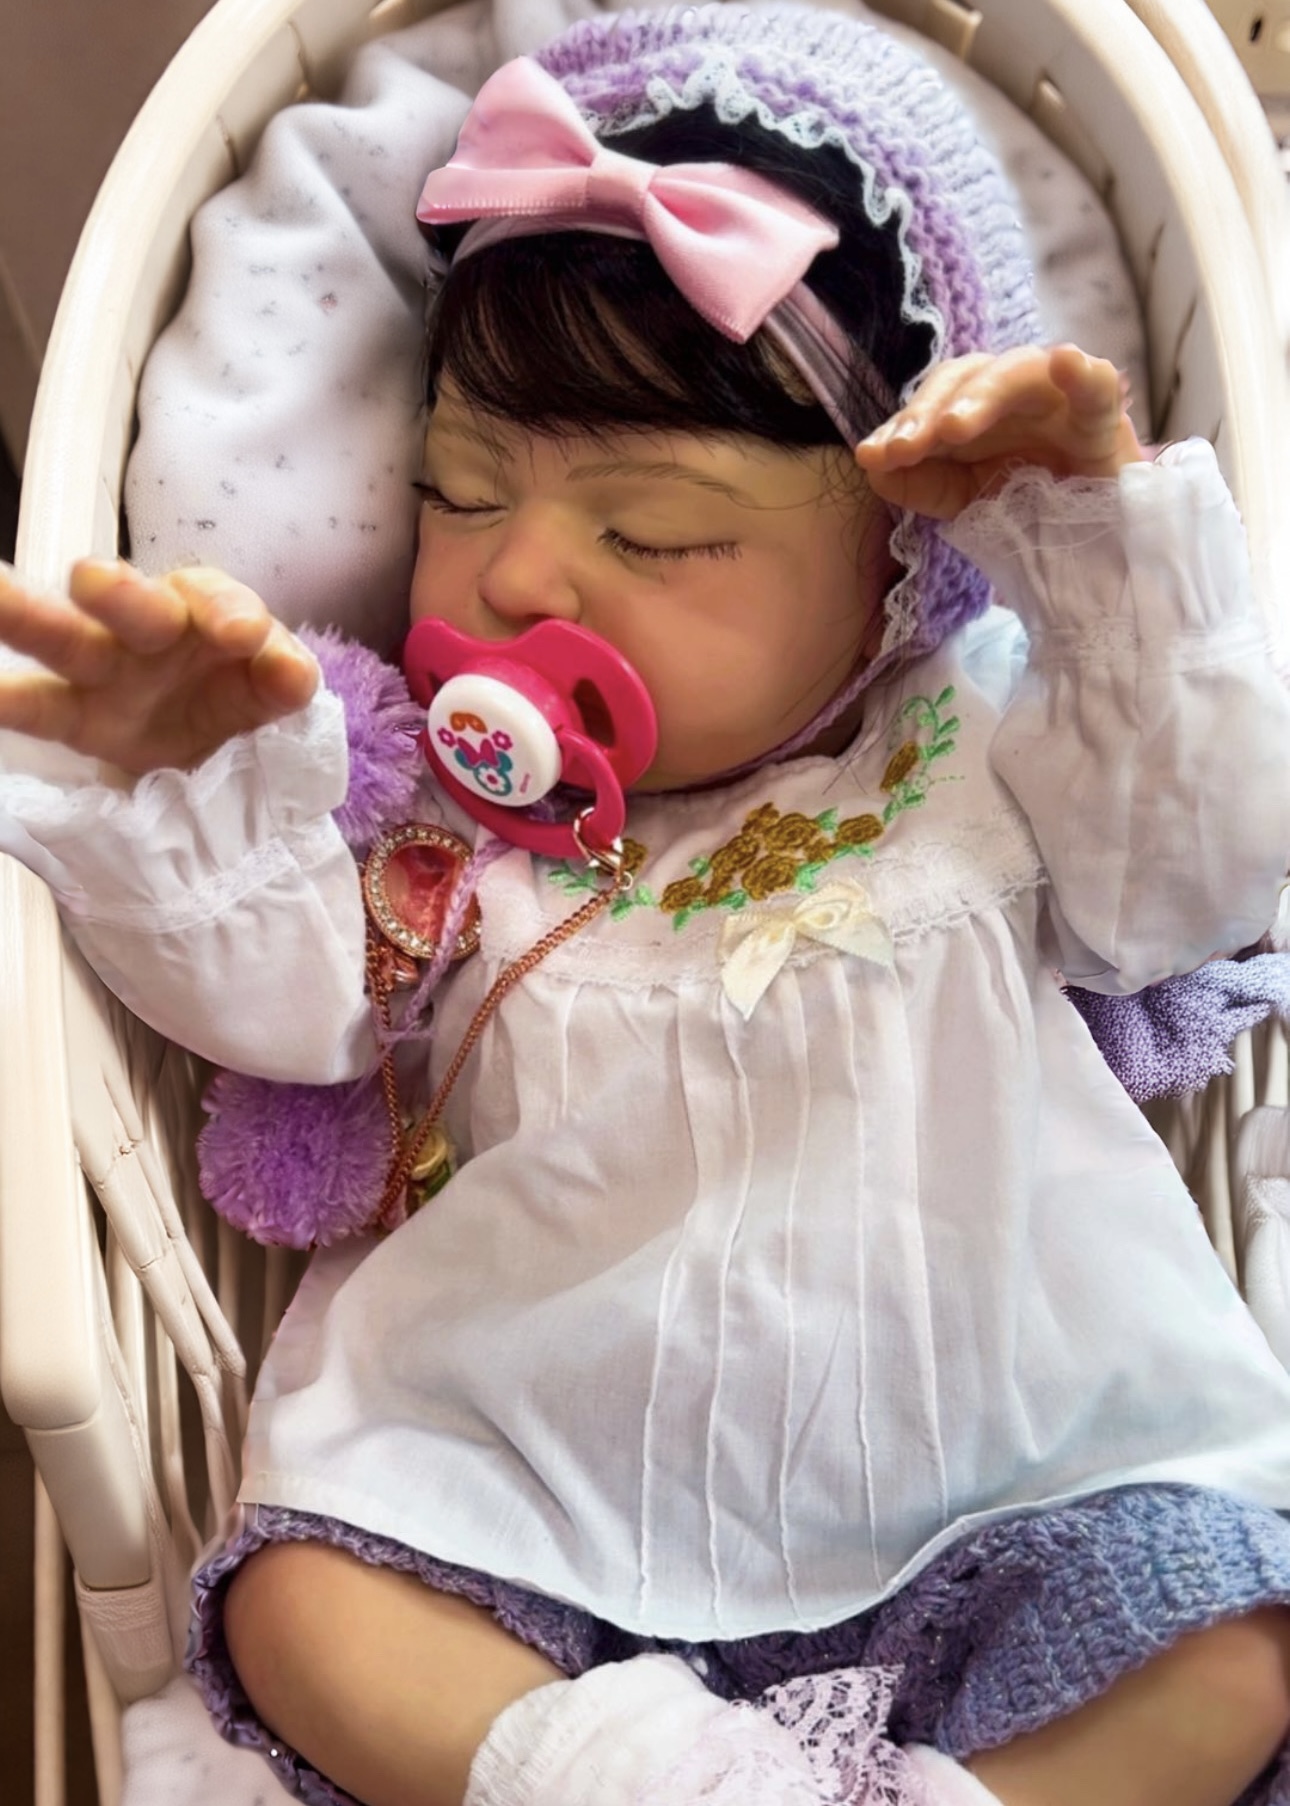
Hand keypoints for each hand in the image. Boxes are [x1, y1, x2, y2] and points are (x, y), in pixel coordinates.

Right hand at [0, 559, 318, 773]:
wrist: (209, 746)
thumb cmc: (236, 689)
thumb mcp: (270, 686)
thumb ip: (283, 677)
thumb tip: (292, 674)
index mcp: (202, 610)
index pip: (213, 599)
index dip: (226, 611)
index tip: (241, 634)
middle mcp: (146, 627)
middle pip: (130, 602)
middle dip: (118, 592)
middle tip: (94, 580)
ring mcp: (103, 669)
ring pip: (63, 635)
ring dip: (25, 614)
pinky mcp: (74, 715)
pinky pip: (38, 706)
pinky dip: (9, 698)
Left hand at [854, 344, 1145, 520]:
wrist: (1093, 539)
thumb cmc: (1028, 505)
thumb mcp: (963, 500)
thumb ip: (920, 484)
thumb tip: (873, 468)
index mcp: (975, 409)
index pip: (933, 402)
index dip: (902, 424)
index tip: (873, 455)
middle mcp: (1011, 394)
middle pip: (965, 378)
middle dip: (929, 411)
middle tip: (903, 447)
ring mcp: (1057, 399)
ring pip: (1017, 373)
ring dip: (982, 395)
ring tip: (953, 425)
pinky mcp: (1102, 416)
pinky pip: (1097, 384)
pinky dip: (1083, 371)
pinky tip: (1066, 362)